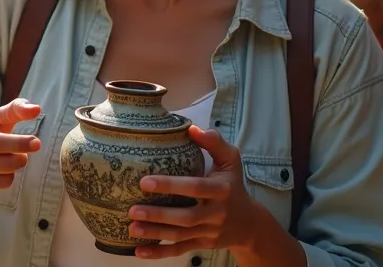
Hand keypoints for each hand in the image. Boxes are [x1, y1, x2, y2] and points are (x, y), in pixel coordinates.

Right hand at [0, 98, 41, 200]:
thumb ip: (14, 110)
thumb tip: (36, 108)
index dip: (17, 143)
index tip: (36, 143)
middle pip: (1, 163)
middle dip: (20, 159)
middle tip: (24, 156)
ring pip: (4, 177)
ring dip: (13, 170)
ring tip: (7, 162)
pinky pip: (0, 187)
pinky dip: (5, 179)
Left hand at [128, 126, 269, 258]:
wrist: (250, 223)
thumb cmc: (233, 184)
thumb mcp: (231, 161)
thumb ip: (214, 142)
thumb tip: (192, 128)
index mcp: (221, 190)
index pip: (196, 187)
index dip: (171, 186)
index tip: (144, 182)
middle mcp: (216, 213)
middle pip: (186, 217)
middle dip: (158, 215)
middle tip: (131, 210)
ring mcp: (209, 232)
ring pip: (180, 236)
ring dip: (155, 234)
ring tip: (132, 227)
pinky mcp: (202, 245)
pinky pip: (180, 250)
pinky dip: (160, 253)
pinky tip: (139, 252)